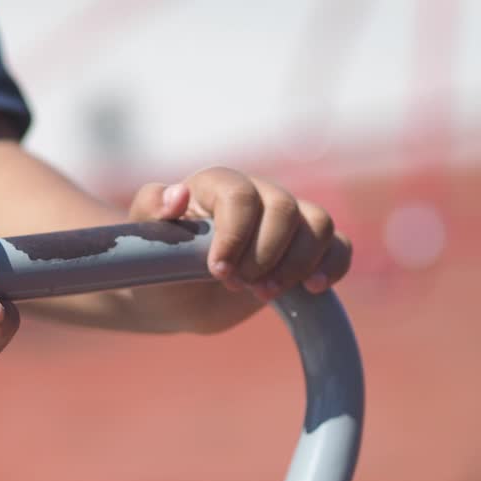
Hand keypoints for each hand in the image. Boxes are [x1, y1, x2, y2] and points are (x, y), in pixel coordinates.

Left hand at [126, 167, 352, 333]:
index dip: (235, 234)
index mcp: (218, 185)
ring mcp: (285, 221)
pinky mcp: (305, 249)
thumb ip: (151, 210)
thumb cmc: (156, 263)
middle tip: (236, 285)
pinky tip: (312, 288)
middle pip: (285, 209)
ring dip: (297, 264)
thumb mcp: (143, 240)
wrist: (176, 296)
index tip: (216, 270)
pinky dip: (333, 266)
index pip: (241, 195)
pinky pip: (338, 246)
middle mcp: (258, 194)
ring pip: (318, 224)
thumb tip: (176, 194)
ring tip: (263, 293)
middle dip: (264, 254)